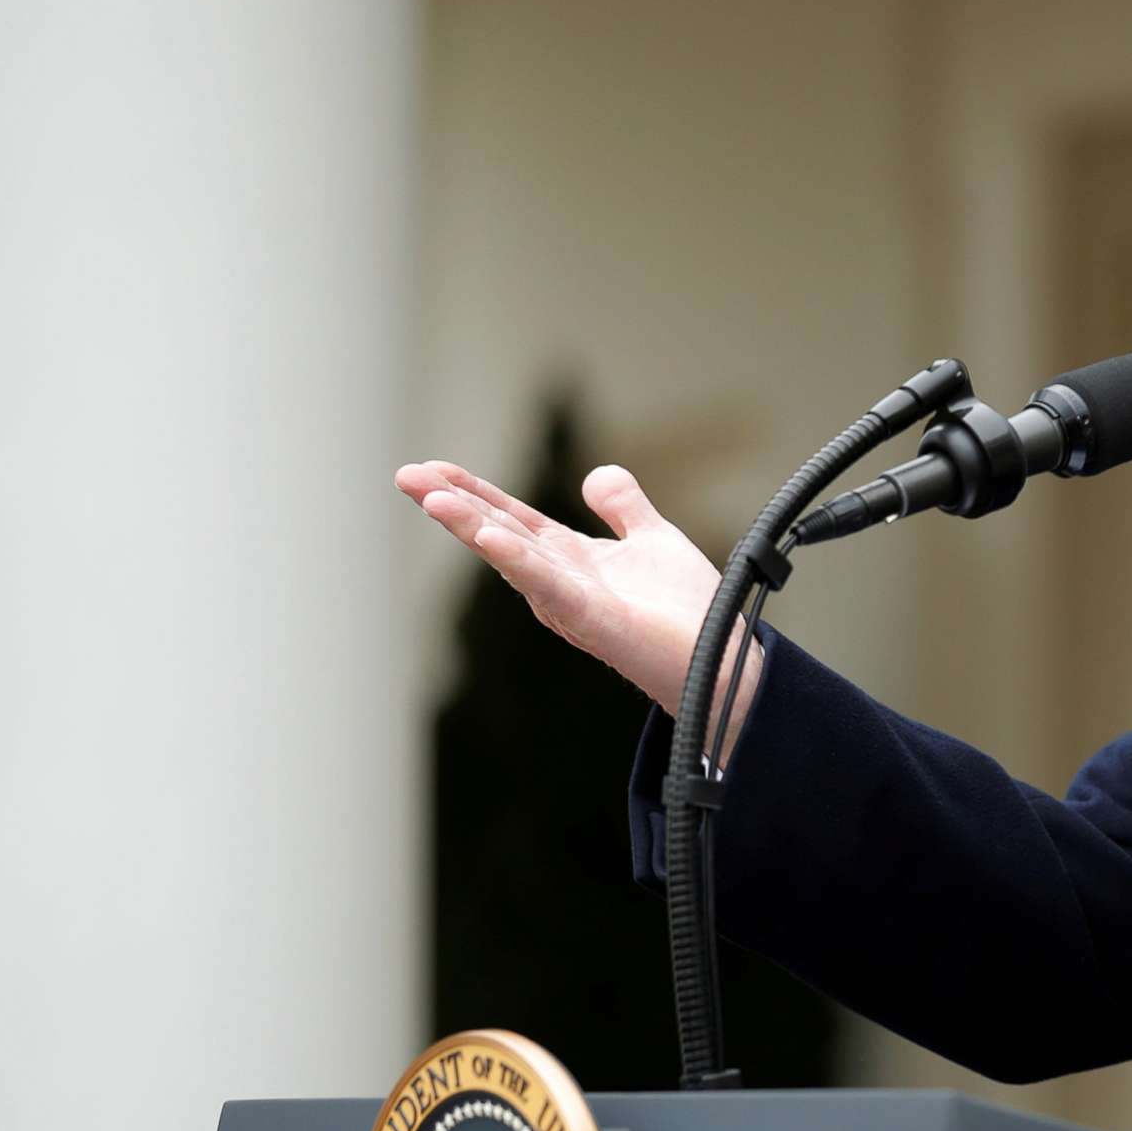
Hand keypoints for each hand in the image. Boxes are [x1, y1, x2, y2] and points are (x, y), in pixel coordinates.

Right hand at [393, 460, 759, 750]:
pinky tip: (490, 537)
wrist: (725, 664)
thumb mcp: (654, 539)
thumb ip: (624, 507)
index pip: (512, 519)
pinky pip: (550, 586)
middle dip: (453, 504)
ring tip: (431, 496)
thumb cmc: (688, 613)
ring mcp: (572, 603)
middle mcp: (561, 582)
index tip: (431, 466)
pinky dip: (519, 561)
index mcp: (571, 560)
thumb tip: (596, 474)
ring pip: (512, 556)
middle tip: (406, 474)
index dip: (474, 492)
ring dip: (472, 526)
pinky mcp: (594, 621)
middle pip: (498, 533)